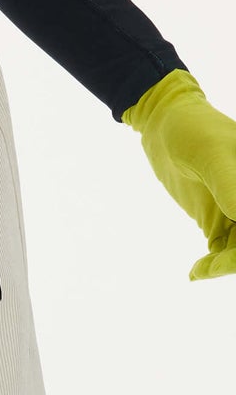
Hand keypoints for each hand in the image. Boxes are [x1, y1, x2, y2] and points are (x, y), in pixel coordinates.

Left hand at [124, 69, 235, 279]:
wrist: (165, 123)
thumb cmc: (192, 129)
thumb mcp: (211, 155)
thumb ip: (229, 185)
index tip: (234, 255)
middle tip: (213, 265)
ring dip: (224, 265)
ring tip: (199, 269)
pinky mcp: (219, 218)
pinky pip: (222, 250)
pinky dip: (211, 265)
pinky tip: (195, 272)